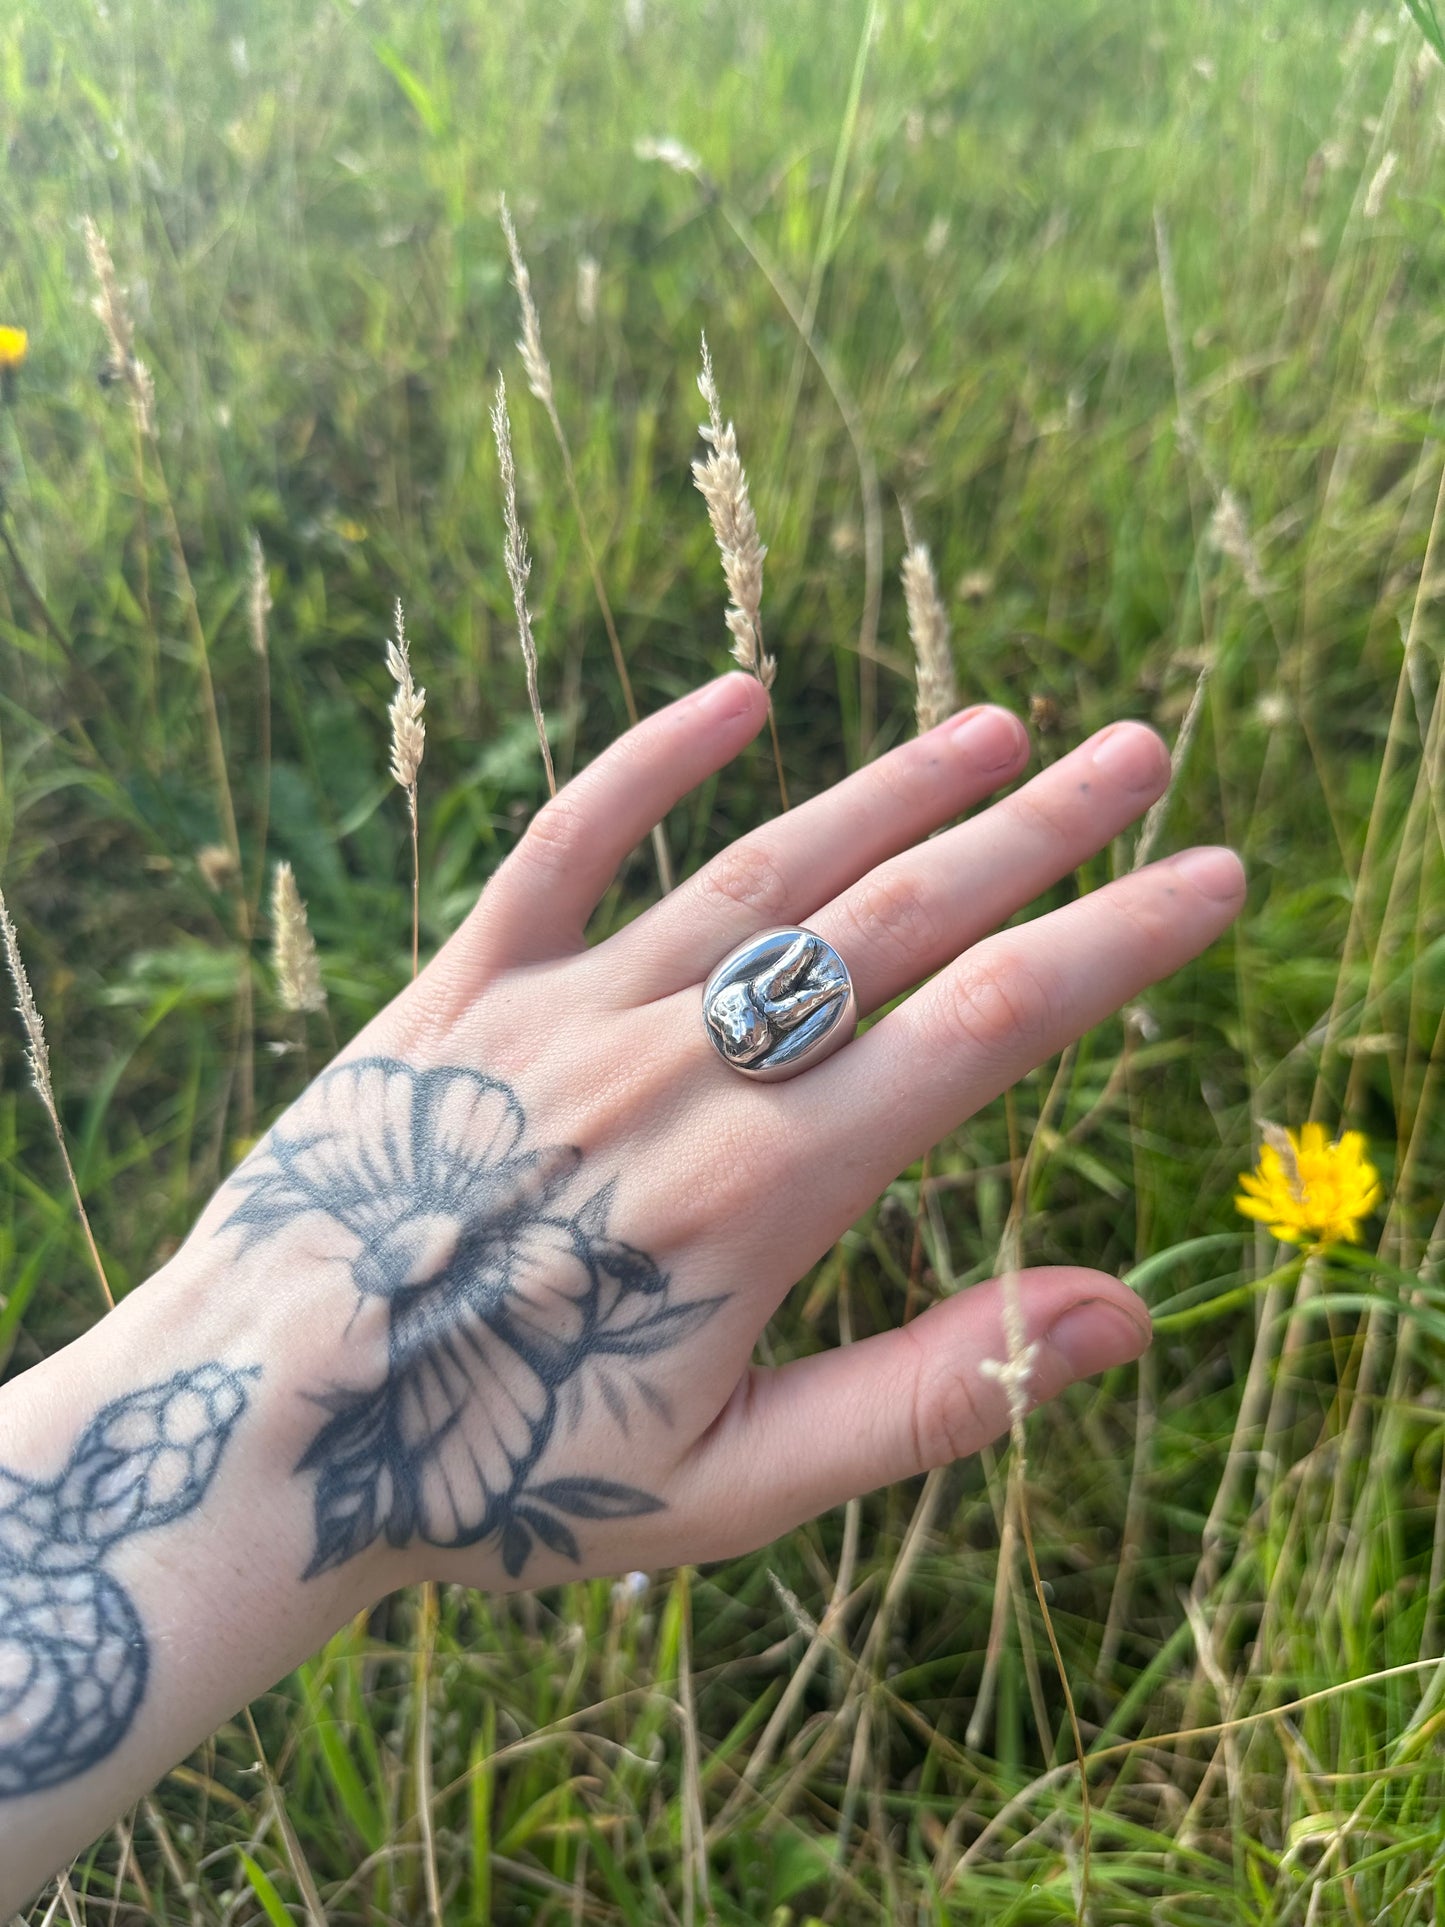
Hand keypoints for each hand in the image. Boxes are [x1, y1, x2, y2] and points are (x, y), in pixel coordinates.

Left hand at [185, 671, 1241, 1593]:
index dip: (1114, 944)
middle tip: (1143, 754)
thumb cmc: (495, 1483)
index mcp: (760, 1192)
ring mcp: (563, 1013)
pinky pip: (564, 845)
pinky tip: (738, 702)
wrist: (250, 1435)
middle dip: (1037, 834)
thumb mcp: (733, 1484)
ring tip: (998, 728)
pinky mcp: (458, 988)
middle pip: (891, 920)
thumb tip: (1122, 1311)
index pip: (985, 1030)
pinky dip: (650, 766)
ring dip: (888, 791)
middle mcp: (676, 1072)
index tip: (1211, 877)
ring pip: (759, 872)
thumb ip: (928, 1394)